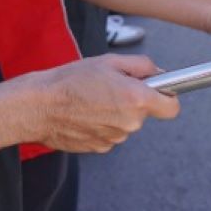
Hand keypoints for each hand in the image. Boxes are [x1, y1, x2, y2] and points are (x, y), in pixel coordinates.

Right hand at [13, 54, 178, 152]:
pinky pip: (110, 134)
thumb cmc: (70, 81)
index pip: (172, 107)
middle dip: (133, 100)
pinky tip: (84, 113)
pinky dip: (102, 124)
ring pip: (125, 123)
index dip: (167, 97)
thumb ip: (142, 66)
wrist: (38, 107)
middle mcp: (130, 123)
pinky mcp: (100, 148)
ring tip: (92, 100)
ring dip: (115, 112)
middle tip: (110, 87)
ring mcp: (115, 138)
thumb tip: (158, 74)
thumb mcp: (109, 62)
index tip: (159, 91)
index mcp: (136, 99)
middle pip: (144, 113)